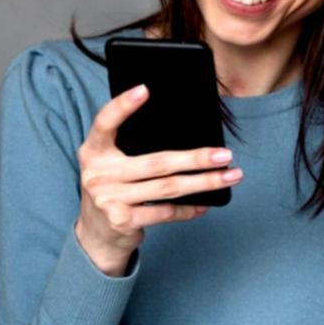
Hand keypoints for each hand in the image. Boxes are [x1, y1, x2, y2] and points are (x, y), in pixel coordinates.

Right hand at [74, 84, 242, 275]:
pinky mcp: (121, 220)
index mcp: (93, 150)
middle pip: (156, 162)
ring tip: (229, 176)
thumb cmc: (113, 190)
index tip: (145, 89)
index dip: (123, 105)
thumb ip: (130, 150)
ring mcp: (108, 198)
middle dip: (195, 158)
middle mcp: (97, 173)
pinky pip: (164, 212)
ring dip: (203, 183)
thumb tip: (185, 139)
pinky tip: (204, 205)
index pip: (105, 122)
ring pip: (167, 187)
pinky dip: (187, 209)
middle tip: (225, 154)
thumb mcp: (111, 165)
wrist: (96, 235)